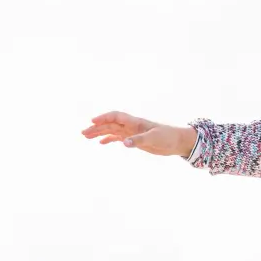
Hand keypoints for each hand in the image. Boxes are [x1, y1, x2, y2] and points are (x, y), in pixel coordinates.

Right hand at [82, 111, 197, 156]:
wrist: (177, 141)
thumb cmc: (167, 137)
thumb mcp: (154, 139)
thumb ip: (138, 141)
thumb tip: (124, 143)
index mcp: (135, 122)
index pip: (116, 116)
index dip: (104, 118)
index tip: (92, 122)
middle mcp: (131, 126)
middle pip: (110, 124)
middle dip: (96, 128)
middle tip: (83, 133)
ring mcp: (132, 132)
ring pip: (111, 130)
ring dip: (99, 133)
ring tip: (86, 137)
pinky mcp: (134, 139)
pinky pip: (118, 137)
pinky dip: (109, 139)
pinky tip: (101, 143)